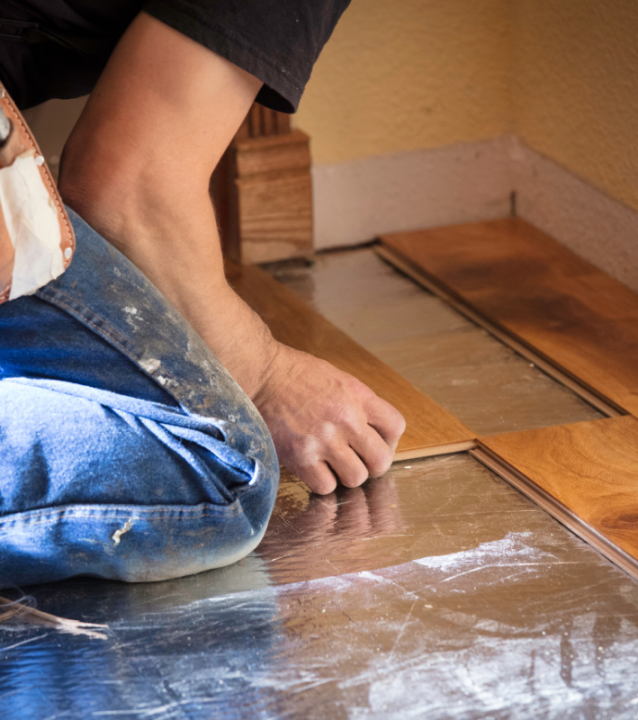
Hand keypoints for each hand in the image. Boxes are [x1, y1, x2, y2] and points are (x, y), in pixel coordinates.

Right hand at [253, 344, 405, 493]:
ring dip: (346, 475)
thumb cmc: (296, 374)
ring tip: (332, 463)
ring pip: (356, 478)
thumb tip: (371, 431)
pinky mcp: (301, 457)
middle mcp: (346, 420)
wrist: (261, 375)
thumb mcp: (338, 379)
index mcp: (359, 396)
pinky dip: (321, 482)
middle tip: (357, 459)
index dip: (390, 440)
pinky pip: (325, 486)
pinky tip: (313, 467)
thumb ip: (358, 404)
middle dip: (372, 464)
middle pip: (381, 460)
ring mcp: (324, 440)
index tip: (376, 442)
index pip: (396, 427)